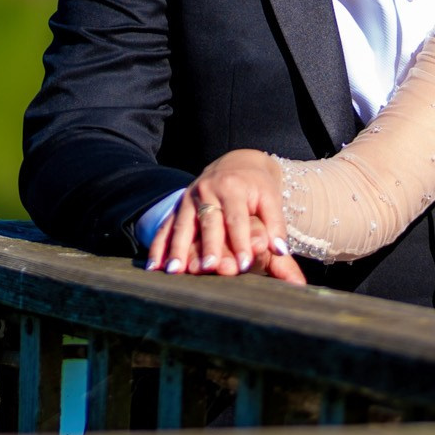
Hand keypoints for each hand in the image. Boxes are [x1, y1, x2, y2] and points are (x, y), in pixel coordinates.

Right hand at [145, 150, 303, 283]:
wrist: (236, 162)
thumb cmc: (256, 186)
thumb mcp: (270, 198)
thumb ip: (276, 224)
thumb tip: (281, 251)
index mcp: (231, 187)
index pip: (237, 218)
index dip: (241, 241)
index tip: (245, 264)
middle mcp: (206, 190)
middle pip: (208, 222)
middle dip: (209, 246)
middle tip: (209, 268)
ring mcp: (188, 199)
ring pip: (181, 226)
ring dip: (177, 249)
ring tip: (174, 272)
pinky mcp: (176, 207)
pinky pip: (164, 228)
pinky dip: (158, 247)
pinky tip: (153, 267)